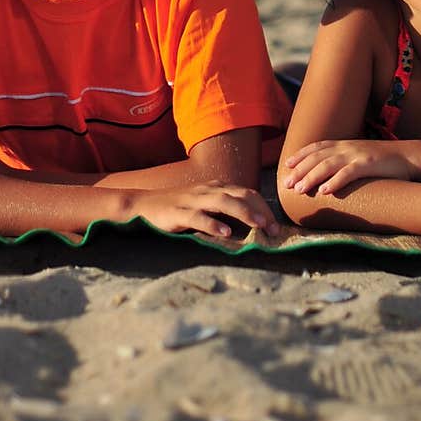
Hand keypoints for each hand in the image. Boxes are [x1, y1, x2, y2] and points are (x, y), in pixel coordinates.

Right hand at [132, 182, 279, 239]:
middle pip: (241, 195)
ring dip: (243, 212)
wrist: (144, 205)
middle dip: (260, 210)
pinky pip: (198, 217)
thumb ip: (224, 210)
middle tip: (274, 228)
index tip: (276, 225)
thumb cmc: (178, 208)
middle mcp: (208, 190)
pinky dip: (213, 224)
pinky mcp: (179, 212)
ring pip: (223, 202)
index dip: (264, 207)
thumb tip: (251, 224)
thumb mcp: (205, 204)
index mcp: (217, 187)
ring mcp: (193, 200)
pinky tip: (225, 233)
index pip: (247, 193)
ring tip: (258, 225)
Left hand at [282, 138, 413, 195]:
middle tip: (287, 183)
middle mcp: (347, 147)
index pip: (317, 146)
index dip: (301, 154)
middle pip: (317, 157)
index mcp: (345, 144)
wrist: (409, 156)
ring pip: (327, 165)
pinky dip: (335, 182)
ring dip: (311, 177)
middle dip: (300, 170)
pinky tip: (325, 191)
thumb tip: (330, 175)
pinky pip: (347, 173)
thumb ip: (346, 162)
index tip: (287, 164)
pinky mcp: (368, 165)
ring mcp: (357, 155)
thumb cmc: (385, 160)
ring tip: (300, 190)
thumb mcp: (361, 156)